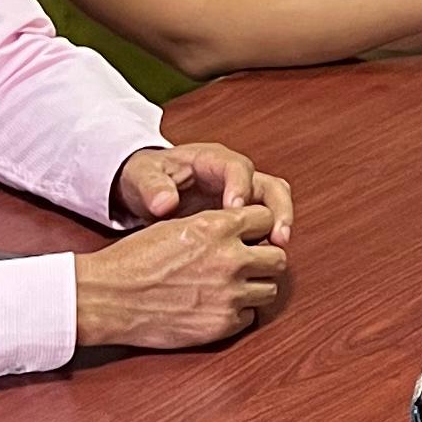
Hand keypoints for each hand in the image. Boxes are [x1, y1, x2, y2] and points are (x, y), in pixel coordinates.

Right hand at [75, 198, 289, 351]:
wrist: (109, 297)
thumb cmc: (135, 259)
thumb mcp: (178, 225)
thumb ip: (215, 226)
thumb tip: (242, 229)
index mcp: (218, 227)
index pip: (267, 218)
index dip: (258, 227)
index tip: (250, 235)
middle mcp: (231, 259)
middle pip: (278, 258)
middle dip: (265, 259)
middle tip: (248, 264)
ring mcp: (229, 295)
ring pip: (270, 289)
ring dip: (255, 287)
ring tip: (233, 286)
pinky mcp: (222, 324)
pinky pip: (250, 316)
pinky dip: (239, 312)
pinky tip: (218, 306)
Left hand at [115, 141, 295, 250]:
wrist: (144, 189)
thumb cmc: (144, 178)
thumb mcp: (141, 177)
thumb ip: (152, 187)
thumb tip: (165, 203)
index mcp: (211, 160)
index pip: (238, 167)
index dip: (241, 187)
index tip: (235, 209)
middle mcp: (234, 176)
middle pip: (270, 185)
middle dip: (278, 210)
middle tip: (277, 236)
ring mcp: (241, 195)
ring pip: (275, 204)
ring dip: (279, 225)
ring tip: (278, 249)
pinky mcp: (241, 217)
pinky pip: (264, 224)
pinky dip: (267, 240)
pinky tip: (260, 261)